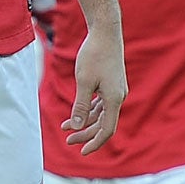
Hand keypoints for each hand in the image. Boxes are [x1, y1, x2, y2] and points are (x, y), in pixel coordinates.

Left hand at [64, 25, 126, 154]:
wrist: (106, 32)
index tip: (82, 152)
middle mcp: (118, 97)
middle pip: (103, 124)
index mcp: (114, 99)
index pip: (107, 130)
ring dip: (84, 122)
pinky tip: (76, 113)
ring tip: (66, 127)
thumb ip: (80, 106)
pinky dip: (89, 111)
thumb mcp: (84, 81)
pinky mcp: (111, 84)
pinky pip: (101, 104)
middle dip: (85, 134)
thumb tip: (76, 127)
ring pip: (101, 114)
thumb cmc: (94, 54)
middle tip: (67, 140)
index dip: (95, 143)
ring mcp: (116, 91)